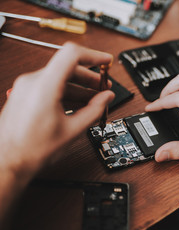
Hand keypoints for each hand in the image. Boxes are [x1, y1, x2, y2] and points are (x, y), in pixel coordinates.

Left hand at [0, 42, 114, 176]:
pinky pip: (50, 86)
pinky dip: (67, 92)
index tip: (106, 61)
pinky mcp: (24, 95)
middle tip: (104, 87)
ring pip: (59, 77)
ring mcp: (26, 88)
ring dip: (79, 86)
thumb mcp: (72, 130)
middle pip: (67, 66)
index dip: (93, 56)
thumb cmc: (31, 150)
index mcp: (44, 86)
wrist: (7, 162)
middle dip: (89, 77)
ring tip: (94, 99)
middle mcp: (32, 82)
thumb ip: (94, 110)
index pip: (71, 54)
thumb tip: (106, 98)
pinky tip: (79, 104)